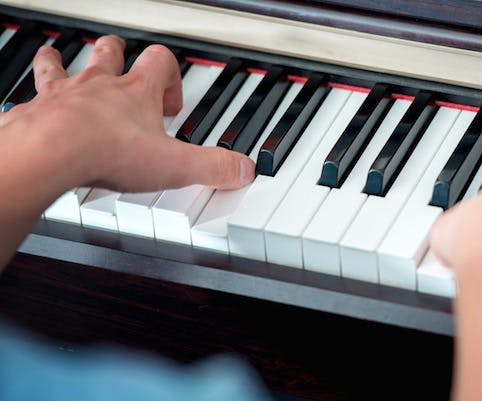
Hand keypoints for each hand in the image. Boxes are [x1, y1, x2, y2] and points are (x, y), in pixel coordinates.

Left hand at [0, 35, 254, 192]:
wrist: (49, 153)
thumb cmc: (106, 151)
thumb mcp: (175, 165)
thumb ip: (213, 166)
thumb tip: (243, 168)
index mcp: (136, 92)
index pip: (160, 62)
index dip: (169, 75)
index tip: (172, 101)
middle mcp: (98, 85)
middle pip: (110, 53)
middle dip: (119, 56)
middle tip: (124, 68)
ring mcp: (63, 94)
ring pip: (63, 64)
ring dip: (66, 63)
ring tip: (66, 65)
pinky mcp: (34, 111)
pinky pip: (31, 94)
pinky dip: (35, 97)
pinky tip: (34, 105)